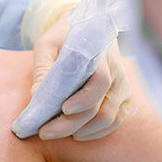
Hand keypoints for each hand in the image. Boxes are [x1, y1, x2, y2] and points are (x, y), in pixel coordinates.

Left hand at [32, 18, 132, 141]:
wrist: (87, 27)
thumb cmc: (63, 37)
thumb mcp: (47, 45)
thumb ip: (42, 69)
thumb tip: (37, 98)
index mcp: (100, 54)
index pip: (101, 80)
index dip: (84, 99)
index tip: (64, 109)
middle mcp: (117, 71)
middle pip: (102, 107)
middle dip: (71, 124)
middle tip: (45, 132)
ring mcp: (123, 86)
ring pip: (110, 118)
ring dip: (84, 131)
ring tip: (57, 133)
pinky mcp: (124, 97)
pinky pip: (116, 120)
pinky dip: (98, 132)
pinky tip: (78, 133)